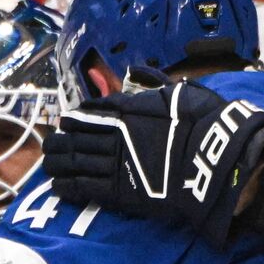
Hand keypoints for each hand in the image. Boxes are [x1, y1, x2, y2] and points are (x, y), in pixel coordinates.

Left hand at [42, 81, 263, 245]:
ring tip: (48, 164)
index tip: (66, 121)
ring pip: (73, 161)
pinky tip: (56, 186)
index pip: (90, 113)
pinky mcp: (118, 191)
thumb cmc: (204, 123)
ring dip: (57, 162)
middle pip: (75, 137)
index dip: (75, 119)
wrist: (215, 158)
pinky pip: (83, 188)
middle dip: (60, 141)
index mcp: (126, 112)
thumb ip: (155, 83)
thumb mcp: (181, 92)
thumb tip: (140, 72)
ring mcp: (114, 163)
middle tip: (50, 144)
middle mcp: (113, 135)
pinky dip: (66, 186)